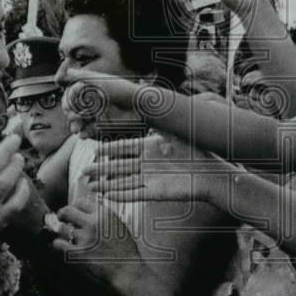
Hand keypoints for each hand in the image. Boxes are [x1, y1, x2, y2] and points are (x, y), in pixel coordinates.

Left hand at [51, 193, 146, 289]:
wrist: (127, 269)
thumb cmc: (125, 249)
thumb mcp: (119, 225)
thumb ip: (104, 216)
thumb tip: (91, 210)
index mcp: (104, 214)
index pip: (80, 201)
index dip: (75, 206)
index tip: (74, 211)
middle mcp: (93, 223)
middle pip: (67, 211)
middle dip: (62, 214)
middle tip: (61, 218)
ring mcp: (84, 238)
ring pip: (61, 227)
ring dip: (60, 230)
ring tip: (62, 233)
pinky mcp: (78, 254)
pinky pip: (58, 244)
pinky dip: (57, 244)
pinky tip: (60, 245)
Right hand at [61, 71, 142, 135]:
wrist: (140, 106)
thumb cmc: (122, 90)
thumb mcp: (101, 80)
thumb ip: (83, 76)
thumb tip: (67, 71)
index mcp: (90, 90)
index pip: (71, 95)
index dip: (68, 100)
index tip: (69, 104)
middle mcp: (92, 102)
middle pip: (72, 109)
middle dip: (70, 113)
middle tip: (73, 116)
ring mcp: (96, 115)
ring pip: (77, 122)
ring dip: (74, 125)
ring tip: (77, 127)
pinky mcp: (102, 127)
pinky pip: (88, 132)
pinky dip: (83, 133)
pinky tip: (83, 134)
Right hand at [82, 131, 233, 204]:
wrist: (211, 175)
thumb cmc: (197, 152)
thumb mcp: (177, 133)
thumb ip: (161, 120)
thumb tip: (149, 100)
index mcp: (149, 148)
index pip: (124, 149)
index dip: (109, 150)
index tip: (94, 150)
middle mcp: (146, 164)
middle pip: (118, 167)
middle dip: (101, 170)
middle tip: (83, 172)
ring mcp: (149, 179)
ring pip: (122, 182)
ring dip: (105, 184)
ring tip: (89, 185)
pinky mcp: (155, 192)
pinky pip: (133, 194)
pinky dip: (120, 194)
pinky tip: (107, 195)